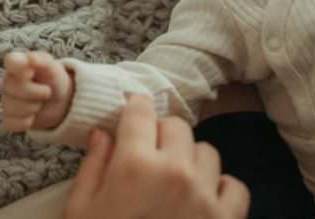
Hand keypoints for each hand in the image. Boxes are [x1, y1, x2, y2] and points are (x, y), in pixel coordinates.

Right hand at [1, 51, 73, 131]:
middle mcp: (8, 82)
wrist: (61, 100)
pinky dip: (27, 122)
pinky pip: (12, 123)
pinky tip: (33, 115)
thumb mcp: (52, 66)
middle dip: (36, 93)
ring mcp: (6, 101)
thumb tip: (29, 58)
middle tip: (47, 91)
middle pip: (13, 88)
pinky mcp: (9, 119)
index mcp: (17, 65)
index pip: (10, 61)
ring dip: (34, 108)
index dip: (21, 68)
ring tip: (40, 103)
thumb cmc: (54, 79)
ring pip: (14, 108)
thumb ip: (41, 60)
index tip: (32, 73)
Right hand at [65, 94, 249, 218]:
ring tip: (174, 182)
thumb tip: (103, 133)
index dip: (136, 107)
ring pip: (206, 152)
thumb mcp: (80, 211)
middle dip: (161, 133)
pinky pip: (234, 186)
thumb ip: (92, 167)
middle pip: (176, 126)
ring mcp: (205, 196)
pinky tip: (202, 202)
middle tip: (149, 153)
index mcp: (133, 165)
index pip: (141, 110)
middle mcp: (174, 171)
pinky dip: (221, 189)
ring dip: (190, 160)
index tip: (134, 110)